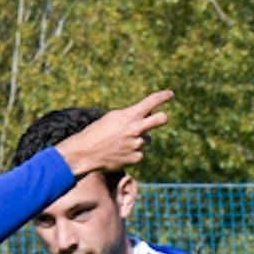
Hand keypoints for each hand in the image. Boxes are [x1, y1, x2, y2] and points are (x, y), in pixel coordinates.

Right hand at [55, 91, 173, 175]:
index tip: (169, 95)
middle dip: (161, 118)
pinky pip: (140, 153)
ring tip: (120, 143)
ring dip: (138, 140)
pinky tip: (119, 153)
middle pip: (162, 119)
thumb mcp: (112, 118)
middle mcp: (137, 129)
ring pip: (147, 139)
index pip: (153, 101)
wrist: (84, 154)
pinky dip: (132, 153)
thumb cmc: (95, 133)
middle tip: (159, 119)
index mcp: (130, 115)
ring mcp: (137, 144)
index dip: (164, 96)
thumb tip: (145, 117)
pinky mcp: (135, 158)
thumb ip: (130, 116)